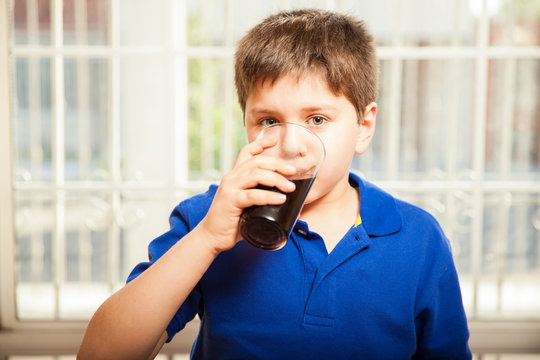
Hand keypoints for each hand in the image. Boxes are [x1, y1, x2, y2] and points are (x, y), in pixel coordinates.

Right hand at [197, 135, 295, 253]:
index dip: (260, 144)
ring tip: (290, 187)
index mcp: (235, 176)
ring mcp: (230, 188)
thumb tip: (292, 208)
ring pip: (256, 174)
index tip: (275, 139)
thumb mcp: (249, 207)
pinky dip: (268, 196)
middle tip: (292, 171)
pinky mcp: (230, 201)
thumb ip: (264, 203)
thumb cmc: (232, 223)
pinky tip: (280, 199)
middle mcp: (231, 178)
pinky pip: (252, 195)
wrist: (212, 237)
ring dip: (276, 179)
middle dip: (277, 164)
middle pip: (257, 162)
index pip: (246, 152)